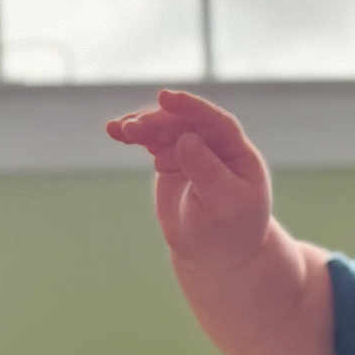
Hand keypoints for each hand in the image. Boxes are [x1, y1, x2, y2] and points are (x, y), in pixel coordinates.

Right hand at [105, 89, 272, 261]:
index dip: (192, 108)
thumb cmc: (227, 233)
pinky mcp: (172, 160)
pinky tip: (114, 131)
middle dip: (159, 121)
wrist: (213, 255)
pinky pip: (152, 141)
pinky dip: (135, 136)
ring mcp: (193, 152)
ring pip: (166, 129)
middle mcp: (218, 148)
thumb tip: (186, 138)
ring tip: (119, 130)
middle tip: (133, 128)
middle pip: (186, 123)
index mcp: (240, 155)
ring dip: (143, 126)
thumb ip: (207, 171)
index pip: (217, 123)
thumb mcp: (223, 205)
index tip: (166, 98)